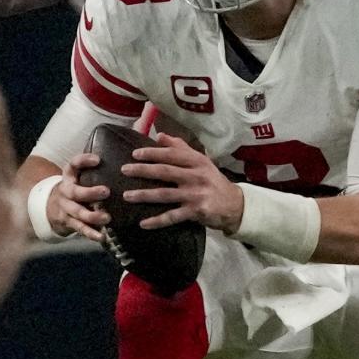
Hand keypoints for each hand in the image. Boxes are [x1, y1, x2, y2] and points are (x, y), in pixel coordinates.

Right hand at [46, 153, 110, 241]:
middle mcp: (65, 191)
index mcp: (69, 175)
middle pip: (75, 192)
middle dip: (90, 192)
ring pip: (78, 212)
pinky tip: (101, 236)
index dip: (83, 161)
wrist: (53, 206)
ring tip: (107, 217)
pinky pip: (80, 228)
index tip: (98, 159)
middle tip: (106, 191)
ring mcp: (66, 208)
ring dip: (92, 215)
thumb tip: (128, 154)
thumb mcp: (80, 174)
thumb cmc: (77, 185)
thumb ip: (97, 167)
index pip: (73, 164)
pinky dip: (91, 233)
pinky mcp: (70, 222)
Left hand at [122, 133, 243, 232]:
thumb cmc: (212, 180)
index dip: (153, 153)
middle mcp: (197, 176)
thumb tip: (160, 135)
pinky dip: (157, 221)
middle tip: (124, 170)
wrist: (234, 204)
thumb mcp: (201, 161)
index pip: (173, 154)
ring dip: (145, 195)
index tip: (135, 154)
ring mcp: (196, 195)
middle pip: (166, 172)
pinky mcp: (196, 212)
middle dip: (143, 170)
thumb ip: (181, 148)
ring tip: (127, 196)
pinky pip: (173, 217)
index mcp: (197, 161)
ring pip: (165, 194)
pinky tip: (143, 223)